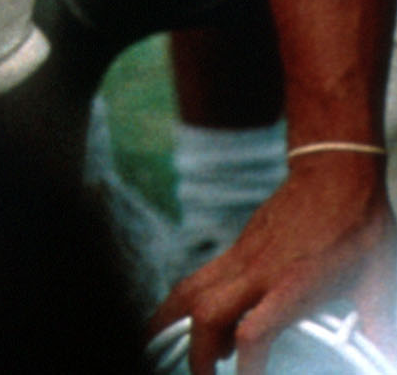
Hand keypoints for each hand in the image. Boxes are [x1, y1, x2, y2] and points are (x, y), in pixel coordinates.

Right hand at [157, 157, 394, 374]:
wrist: (334, 174)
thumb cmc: (360, 228)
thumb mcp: (381, 282)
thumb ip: (378, 325)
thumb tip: (386, 359)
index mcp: (294, 284)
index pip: (254, 332)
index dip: (245, 365)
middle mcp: (258, 272)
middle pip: (206, 314)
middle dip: (196, 353)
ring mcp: (240, 257)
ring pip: (189, 292)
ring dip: (170, 323)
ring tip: (156, 347)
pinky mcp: (235, 250)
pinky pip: (196, 279)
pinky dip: (180, 303)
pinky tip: (180, 321)